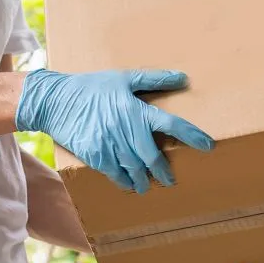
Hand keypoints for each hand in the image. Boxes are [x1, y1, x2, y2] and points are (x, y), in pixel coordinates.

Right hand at [15, 69, 213, 192]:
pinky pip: (114, 173)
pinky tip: (128, 185)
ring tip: (148, 185)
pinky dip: (123, 181)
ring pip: (133, 168)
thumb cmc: (92, 87)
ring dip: (143, 179)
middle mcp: (125, 129)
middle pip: (152, 156)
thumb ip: (154, 79)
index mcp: (135, 110)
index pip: (171, 124)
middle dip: (163, 171)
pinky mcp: (94, 155)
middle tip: (170, 180)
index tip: (208, 146)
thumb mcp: (123, 78)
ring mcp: (109, 144)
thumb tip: (182, 77)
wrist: (55, 100)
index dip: (191, 135)